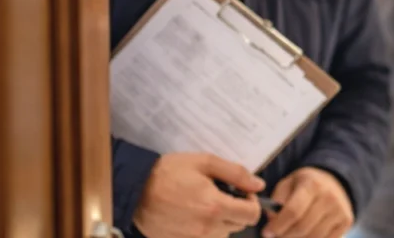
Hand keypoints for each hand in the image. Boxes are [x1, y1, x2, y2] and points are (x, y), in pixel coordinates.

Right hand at [132, 152, 263, 237]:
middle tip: (221, 195)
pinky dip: (205, 230)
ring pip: (223, 234)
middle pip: (239, 225)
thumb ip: (236, 173)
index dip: (252, 202)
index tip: (241, 192)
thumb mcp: (204, 162)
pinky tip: (193, 215)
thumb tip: (259, 185)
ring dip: (221, 221)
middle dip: (237, 210)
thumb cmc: (169, 172)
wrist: (134, 190)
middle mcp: (208, 228)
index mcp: (216, 206)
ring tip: (205, 205)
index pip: (252, 215)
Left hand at [262, 167, 352, 237]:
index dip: (278, 226)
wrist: (334, 182)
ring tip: (288, 235)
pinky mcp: (346, 221)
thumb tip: (273, 221)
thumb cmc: (305, 185)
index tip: (267, 232)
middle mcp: (329, 197)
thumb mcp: (288, 184)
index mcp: (312, 184)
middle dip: (285, 236)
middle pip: (302, 227)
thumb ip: (277, 201)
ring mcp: (340, 210)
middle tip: (275, 236)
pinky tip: (304, 235)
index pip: (293, 211)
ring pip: (314, 237)